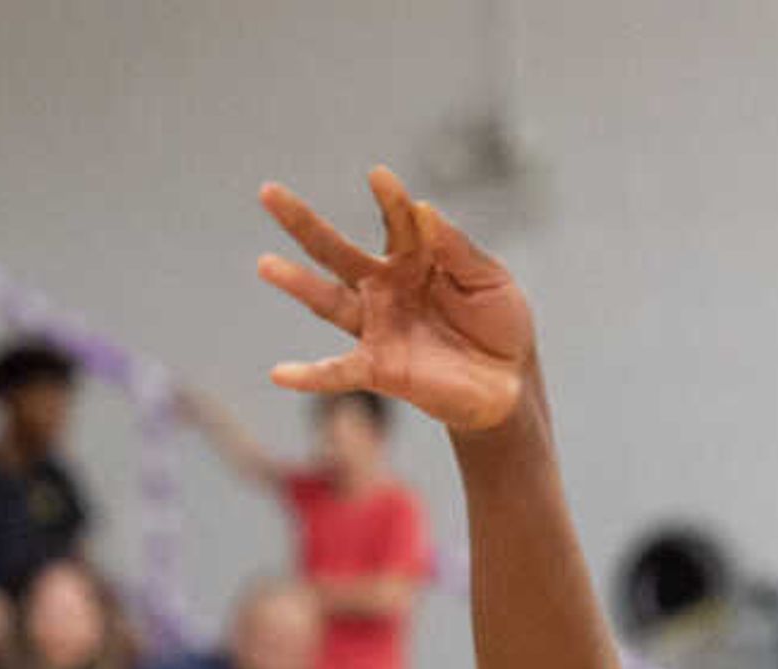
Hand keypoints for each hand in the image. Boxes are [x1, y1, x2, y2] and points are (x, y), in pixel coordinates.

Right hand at [253, 168, 536, 435]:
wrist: (510, 384)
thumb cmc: (499, 324)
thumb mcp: (490, 280)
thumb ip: (457, 248)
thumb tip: (424, 209)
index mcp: (414, 259)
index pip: (396, 222)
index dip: (389, 200)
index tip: (379, 175)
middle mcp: (386, 288)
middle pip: (337, 251)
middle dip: (303, 222)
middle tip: (268, 192)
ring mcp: (378, 327)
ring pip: (330, 302)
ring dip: (298, 284)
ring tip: (266, 264)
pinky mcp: (380, 369)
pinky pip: (340, 373)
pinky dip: (310, 376)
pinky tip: (279, 374)